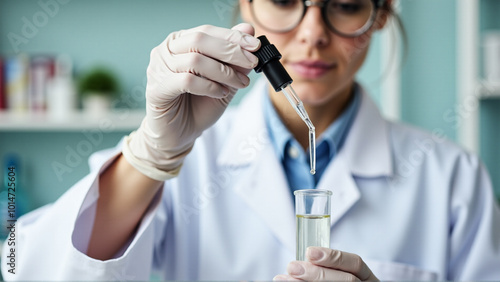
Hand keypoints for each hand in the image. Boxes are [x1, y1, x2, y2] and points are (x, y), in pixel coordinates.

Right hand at [122, 23, 260, 180]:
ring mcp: (158, 69)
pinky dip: (209, 86)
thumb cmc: (198, 105)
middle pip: (200, 40)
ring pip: (195, 60)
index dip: (233, 36)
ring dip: (224, 72)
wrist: (180, 135)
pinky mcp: (157, 89)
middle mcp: (166, 51)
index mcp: (180, 42)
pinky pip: (186, 81)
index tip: (255, 45)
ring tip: (239, 84)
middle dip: (231, 51)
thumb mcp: (224, 81)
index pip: (207, 31)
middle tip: (252, 62)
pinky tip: (220, 93)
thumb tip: (248, 29)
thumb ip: (235, 58)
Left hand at [274, 247, 378, 280]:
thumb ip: (326, 268)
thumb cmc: (338, 280)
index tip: (309, 252)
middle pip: (347, 280)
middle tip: (292, 267)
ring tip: (285, 279)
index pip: (356, 263)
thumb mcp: (339, 273)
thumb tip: (297, 265)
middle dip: (317, 273)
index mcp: (367, 278)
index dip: (333, 256)